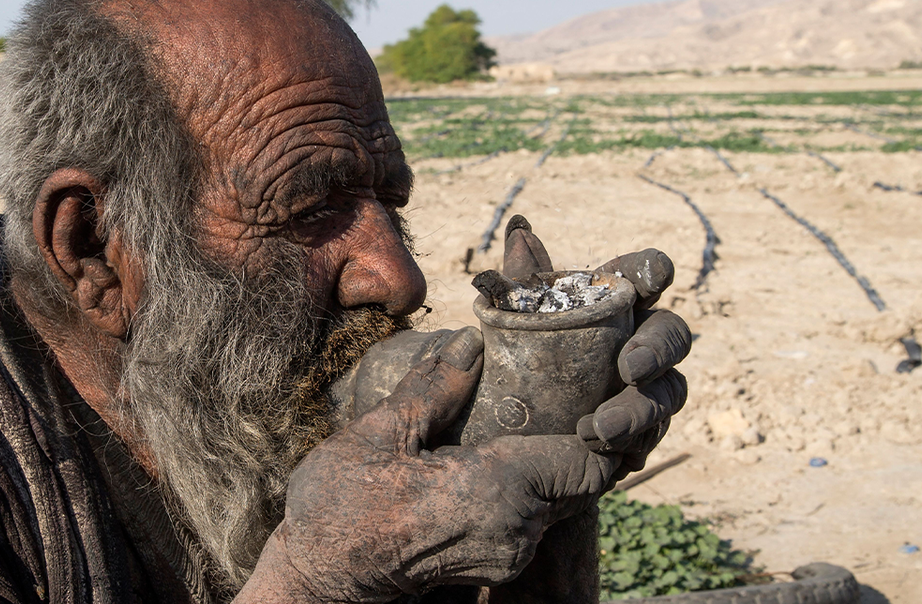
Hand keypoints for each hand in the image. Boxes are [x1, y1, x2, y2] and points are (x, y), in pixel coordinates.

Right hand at [238, 328, 623, 602]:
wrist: (317, 579)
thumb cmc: (339, 508)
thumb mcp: (380, 434)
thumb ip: (434, 387)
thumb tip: (470, 341)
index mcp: (497, 494)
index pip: (588, 463)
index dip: (604, 425)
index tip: (592, 387)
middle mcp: (517, 531)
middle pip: (582, 480)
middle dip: (581, 433)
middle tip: (566, 384)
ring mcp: (508, 554)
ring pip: (561, 499)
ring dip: (555, 458)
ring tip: (535, 408)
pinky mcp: (495, 562)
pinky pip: (537, 515)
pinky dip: (535, 481)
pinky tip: (507, 446)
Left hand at [502, 214, 690, 483]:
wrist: (495, 439)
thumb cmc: (505, 366)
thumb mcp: (505, 327)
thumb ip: (518, 284)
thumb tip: (519, 232)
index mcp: (609, 303)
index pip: (641, 276)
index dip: (652, 270)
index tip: (652, 276)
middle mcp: (637, 341)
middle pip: (671, 334)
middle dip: (658, 348)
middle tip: (630, 367)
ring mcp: (644, 390)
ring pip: (668, 392)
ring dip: (641, 409)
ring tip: (598, 428)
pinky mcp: (638, 436)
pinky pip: (653, 438)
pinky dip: (634, 444)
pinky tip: (608, 455)